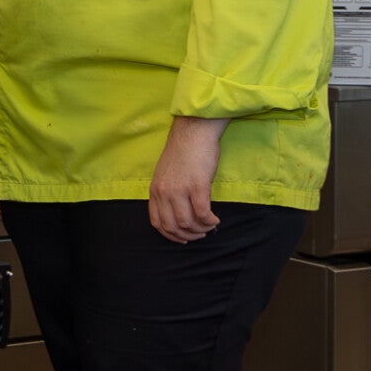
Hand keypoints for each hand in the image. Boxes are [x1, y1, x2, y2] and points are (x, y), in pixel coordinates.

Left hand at [148, 115, 226, 242]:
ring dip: (200, 229)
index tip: (182, 238)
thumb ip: (167, 192)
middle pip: (172, 226)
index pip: (157, 223)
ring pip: (187, 222)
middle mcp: (164, 192)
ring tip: (209, 226)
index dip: (170, 235)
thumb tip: (177, 212)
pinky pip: (202, 213)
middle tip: (200, 235)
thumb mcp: (165, 174)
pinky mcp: (197, 186)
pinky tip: (215, 219)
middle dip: (188, 235)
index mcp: (155, 191)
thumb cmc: (183, 152)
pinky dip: (209, 221)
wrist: (193, 131)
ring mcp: (180, 189)